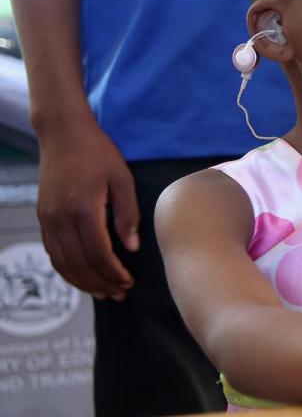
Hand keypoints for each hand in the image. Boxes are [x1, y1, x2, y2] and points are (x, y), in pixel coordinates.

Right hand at [35, 118, 136, 299]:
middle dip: (100, 283)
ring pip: (62, 262)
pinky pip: (52, 252)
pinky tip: (81, 275)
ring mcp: (48, 218)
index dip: (113, 273)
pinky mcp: (43, 216)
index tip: (128, 283)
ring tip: (102, 292)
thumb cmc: (98, 153)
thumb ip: (128, 214)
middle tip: (119, 294)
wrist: (63, 133)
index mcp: (84, 209)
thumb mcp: (122, 179)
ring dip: (82, 282)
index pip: (98, 254)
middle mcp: (61, 218)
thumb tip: (132, 248)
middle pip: (79, 264)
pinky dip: (66, 269)